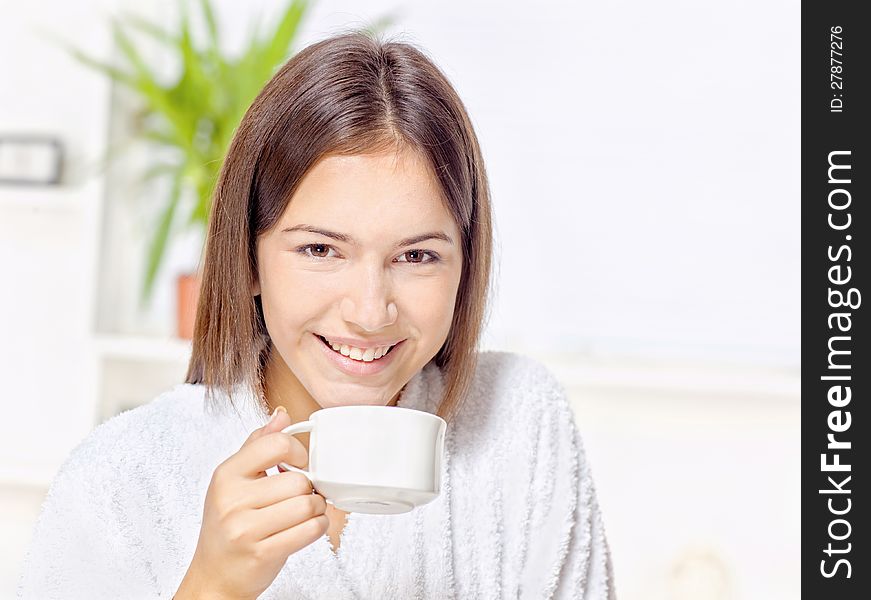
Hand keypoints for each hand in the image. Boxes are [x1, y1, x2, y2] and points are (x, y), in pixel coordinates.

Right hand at [175, 407, 328, 599]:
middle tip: (302, 497)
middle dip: (310, 489)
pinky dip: (317, 527)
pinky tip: (307, 528)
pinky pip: (309, 530)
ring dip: (317, 510)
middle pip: (298, 480)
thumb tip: (282, 415)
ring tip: (305, 513)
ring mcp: (245, 528)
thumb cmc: (229, 526)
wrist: (214, 576)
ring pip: (307, 505)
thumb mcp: (234, 480)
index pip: (276, 444)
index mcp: (226, 474)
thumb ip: (258, 445)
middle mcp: (232, 499)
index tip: (299, 464)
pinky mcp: (261, 553)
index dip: (298, 452)